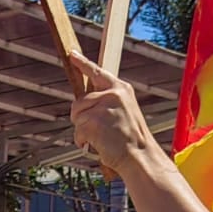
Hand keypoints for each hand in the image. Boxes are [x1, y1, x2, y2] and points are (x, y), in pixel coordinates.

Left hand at [67, 52, 161, 175]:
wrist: (140, 156)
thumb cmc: (131, 140)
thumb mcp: (123, 112)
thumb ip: (106, 103)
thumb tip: (83, 103)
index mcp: (121, 89)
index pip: (97, 72)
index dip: (82, 63)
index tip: (71, 55)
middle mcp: (112, 94)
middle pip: (80, 101)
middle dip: (81, 117)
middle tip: (99, 130)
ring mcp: (102, 106)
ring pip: (77, 116)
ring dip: (83, 131)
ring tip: (102, 138)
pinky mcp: (93, 120)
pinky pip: (77, 131)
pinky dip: (82, 141)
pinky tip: (97, 145)